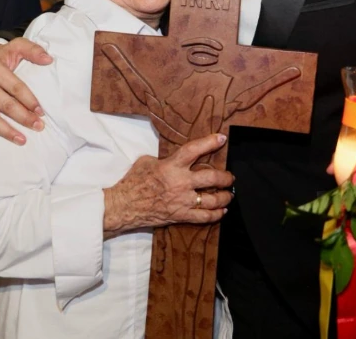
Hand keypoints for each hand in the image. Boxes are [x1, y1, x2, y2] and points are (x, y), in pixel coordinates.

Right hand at [0, 38, 51, 154]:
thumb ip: (33, 50)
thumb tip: (48, 60)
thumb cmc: (1, 55)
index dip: (29, 100)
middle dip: (23, 118)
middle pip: (6, 105)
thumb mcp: (17, 45)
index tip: (41, 111)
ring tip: (22, 140)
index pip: (16, 88)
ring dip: (6, 132)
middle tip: (39, 126)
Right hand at [103, 133, 233, 235]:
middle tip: (230, 177)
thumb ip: (164, 160)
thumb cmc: (133, 182)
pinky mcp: (181, 215)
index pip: (195, 150)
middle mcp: (181, 183)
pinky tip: (221, 212)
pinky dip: (216, 215)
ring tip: (229, 195)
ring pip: (213, 199)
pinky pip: (204, 217)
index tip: (221, 138)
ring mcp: (183, 201)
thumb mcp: (147, 161)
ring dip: (225, 197)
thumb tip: (172, 159)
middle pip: (212, 177)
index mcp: (172, 166)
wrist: (125, 205)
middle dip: (226, 177)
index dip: (210, 143)